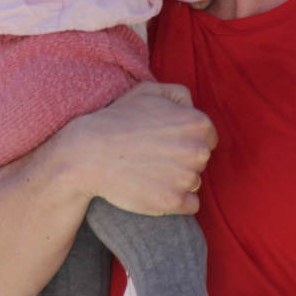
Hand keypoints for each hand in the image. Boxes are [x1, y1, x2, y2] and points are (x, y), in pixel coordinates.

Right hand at [59, 81, 215, 215]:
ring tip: (149, 170)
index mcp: (198, 122)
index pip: (208, 137)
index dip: (186, 139)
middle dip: (183, 159)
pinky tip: (153, 188)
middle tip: (154, 155)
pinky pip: (190, 205)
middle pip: (202, 160)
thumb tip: (192, 106)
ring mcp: (186, 178)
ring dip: (178, 179)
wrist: (88, 153)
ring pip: (195, 182)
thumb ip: (179, 94)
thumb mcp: (148, 91)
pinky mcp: (173, 202)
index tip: (165, 141)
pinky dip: (176, 200)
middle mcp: (197, 151)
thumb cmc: (118, 120)